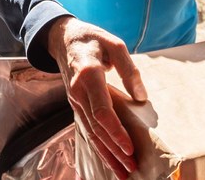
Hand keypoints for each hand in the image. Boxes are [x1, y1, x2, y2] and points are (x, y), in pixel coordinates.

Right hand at [46, 16, 147, 179]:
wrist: (63, 38)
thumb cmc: (92, 39)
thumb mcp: (114, 44)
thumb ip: (129, 69)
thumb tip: (141, 95)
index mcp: (89, 75)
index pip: (102, 111)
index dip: (116, 132)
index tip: (129, 147)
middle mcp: (79, 92)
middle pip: (96, 128)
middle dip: (114, 151)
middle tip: (131, 167)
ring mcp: (75, 100)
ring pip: (90, 133)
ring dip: (106, 154)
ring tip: (122, 172)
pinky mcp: (76, 105)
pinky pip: (87, 129)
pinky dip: (98, 146)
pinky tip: (108, 159)